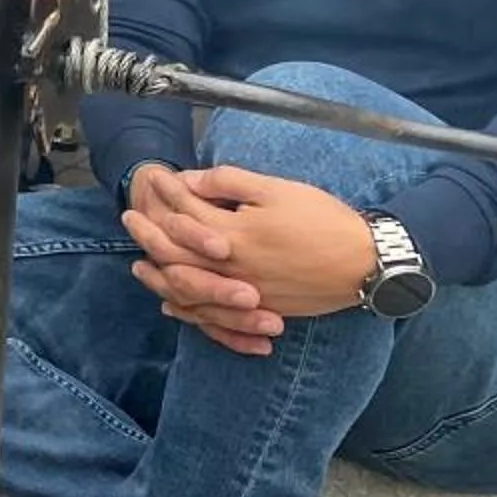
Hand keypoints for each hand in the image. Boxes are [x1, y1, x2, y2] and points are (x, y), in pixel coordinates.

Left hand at [123, 164, 376, 352]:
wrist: (366, 262)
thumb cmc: (323, 220)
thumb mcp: (276, 190)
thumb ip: (230, 183)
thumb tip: (191, 180)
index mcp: (234, 234)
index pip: (186, 212)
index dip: (168, 192)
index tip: (155, 178)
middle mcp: (232, 268)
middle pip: (175, 253)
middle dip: (148, 233)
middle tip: (129, 217)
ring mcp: (244, 293)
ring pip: (187, 289)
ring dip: (159, 275)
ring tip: (139, 264)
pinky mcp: (260, 309)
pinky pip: (212, 318)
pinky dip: (188, 309)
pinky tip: (172, 301)